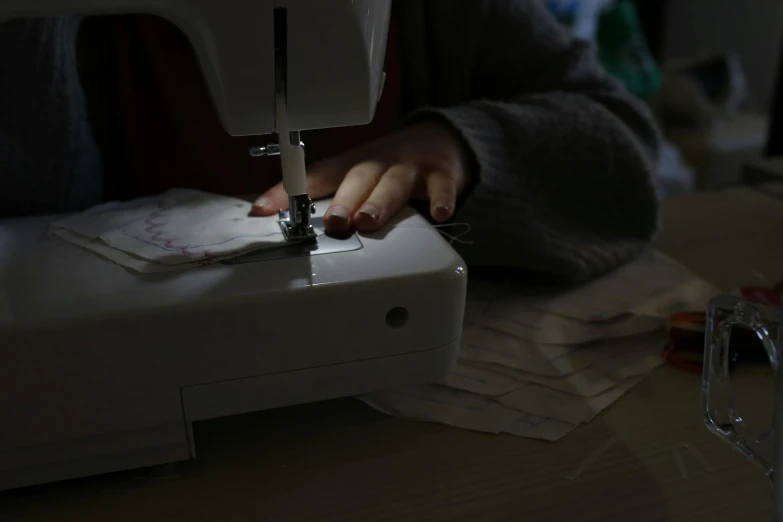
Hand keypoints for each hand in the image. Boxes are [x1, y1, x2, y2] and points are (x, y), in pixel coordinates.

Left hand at [251, 120, 471, 234]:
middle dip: (342, 200)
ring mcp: (408, 168)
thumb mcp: (358, 174)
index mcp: (350, 164)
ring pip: (392, 184)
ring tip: (367, 221)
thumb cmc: (389, 164)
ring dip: (378, 202)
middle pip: (356, 178)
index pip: (314, 176)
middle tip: (331, 222)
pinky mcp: (440, 175)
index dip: (288, 191)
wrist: (441, 139)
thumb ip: (331, 196)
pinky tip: (439, 213)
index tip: (263, 209)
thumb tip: (289, 222)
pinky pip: (441, 187)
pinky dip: (441, 199)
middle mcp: (376, 163)